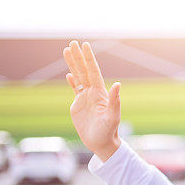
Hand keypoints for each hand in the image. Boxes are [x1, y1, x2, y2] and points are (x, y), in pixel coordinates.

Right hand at [62, 41, 120, 160]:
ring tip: (67, 51)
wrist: (101, 143)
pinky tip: (69, 74)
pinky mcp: (78, 105)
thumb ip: (114, 100)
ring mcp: (85, 98)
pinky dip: (72, 81)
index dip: (88, 58)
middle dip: (78, 57)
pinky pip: (75, 89)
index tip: (84, 45)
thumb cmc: (108, 131)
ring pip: (78, 77)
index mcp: (100, 93)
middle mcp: (92, 93)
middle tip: (72, 42)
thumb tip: (118, 84)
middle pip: (83, 71)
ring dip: (73, 65)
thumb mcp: (112, 116)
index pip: (93, 71)